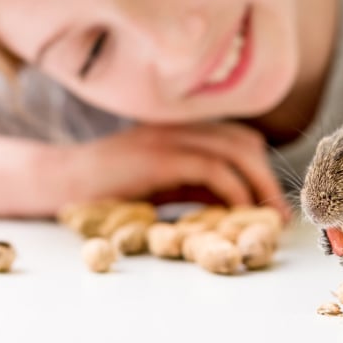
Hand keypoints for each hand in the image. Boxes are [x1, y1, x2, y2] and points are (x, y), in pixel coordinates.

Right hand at [64, 121, 290, 219]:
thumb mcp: (167, 182)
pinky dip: (232, 189)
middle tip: (277, 213)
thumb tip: (238, 202)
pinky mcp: (159, 154)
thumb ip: (199, 184)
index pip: (240, 138)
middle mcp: (183, 126)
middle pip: (244, 142)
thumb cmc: (115, 184)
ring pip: (234, 150)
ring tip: (265, 216)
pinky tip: (237, 210)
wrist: (65, 179)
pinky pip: (209, 167)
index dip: (262, 167)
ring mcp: (171, 136)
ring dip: (257, 184)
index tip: (272, 201)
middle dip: (267, 177)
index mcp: (186, 129)